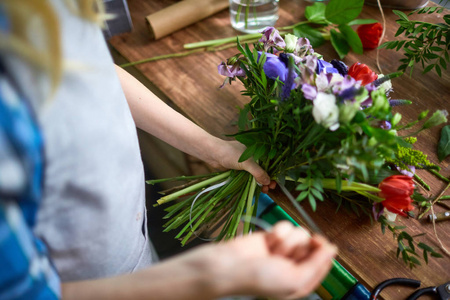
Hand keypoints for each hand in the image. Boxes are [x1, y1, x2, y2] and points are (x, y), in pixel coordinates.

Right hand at [206, 221, 336, 298]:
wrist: (231, 265)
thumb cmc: (260, 278)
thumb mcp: (294, 280)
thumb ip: (317, 264)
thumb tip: (333, 248)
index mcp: (303, 281)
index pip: (325, 261)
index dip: (324, 251)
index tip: (320, 244)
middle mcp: (295, 264)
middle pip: (313, 244)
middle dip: (300, 247)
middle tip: (284, 256)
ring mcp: (284, 249)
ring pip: (299, 233)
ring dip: (287, 241)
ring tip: (272, 251)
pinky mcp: (273, 236)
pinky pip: (285, 226)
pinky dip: (277, 232)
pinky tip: (267, 241)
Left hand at [207, 139, 275, 192]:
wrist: (212, 153)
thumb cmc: (230, 153)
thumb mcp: (246, 163)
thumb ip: (258, 172)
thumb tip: (268, 182)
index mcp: (258, 149)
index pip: (270, 162)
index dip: (273, 172)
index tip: (275, 182)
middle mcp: (254, 155)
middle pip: (265, 169)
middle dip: (267, 179)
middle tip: (270, 188)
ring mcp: (247, 162)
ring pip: (257, 174)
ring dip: (261, 182)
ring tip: (264, 191)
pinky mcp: (240, 168)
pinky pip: (249, 176)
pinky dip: (253, 182)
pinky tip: (256, 188)